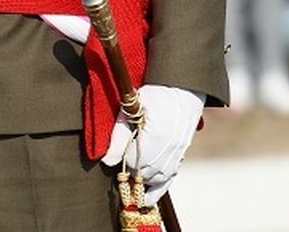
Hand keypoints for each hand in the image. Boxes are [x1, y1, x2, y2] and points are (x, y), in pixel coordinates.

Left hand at [101, 84, 204, 205]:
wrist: (182, 89)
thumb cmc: (153, 94)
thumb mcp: (131, 108)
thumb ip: (118, 137)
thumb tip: (107, 162)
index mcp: (155, 136)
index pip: (132, 162)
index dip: (121, 160)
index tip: (116, 155)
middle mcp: (169, 149)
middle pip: (144, 173)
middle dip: (130, 173)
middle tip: (121, 165)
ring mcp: (177, 154)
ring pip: (157, 179)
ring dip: (142, 181)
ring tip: (131, 182)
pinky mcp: (180, 155)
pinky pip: (169, 179)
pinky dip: (157, 190)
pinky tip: (146, 199)